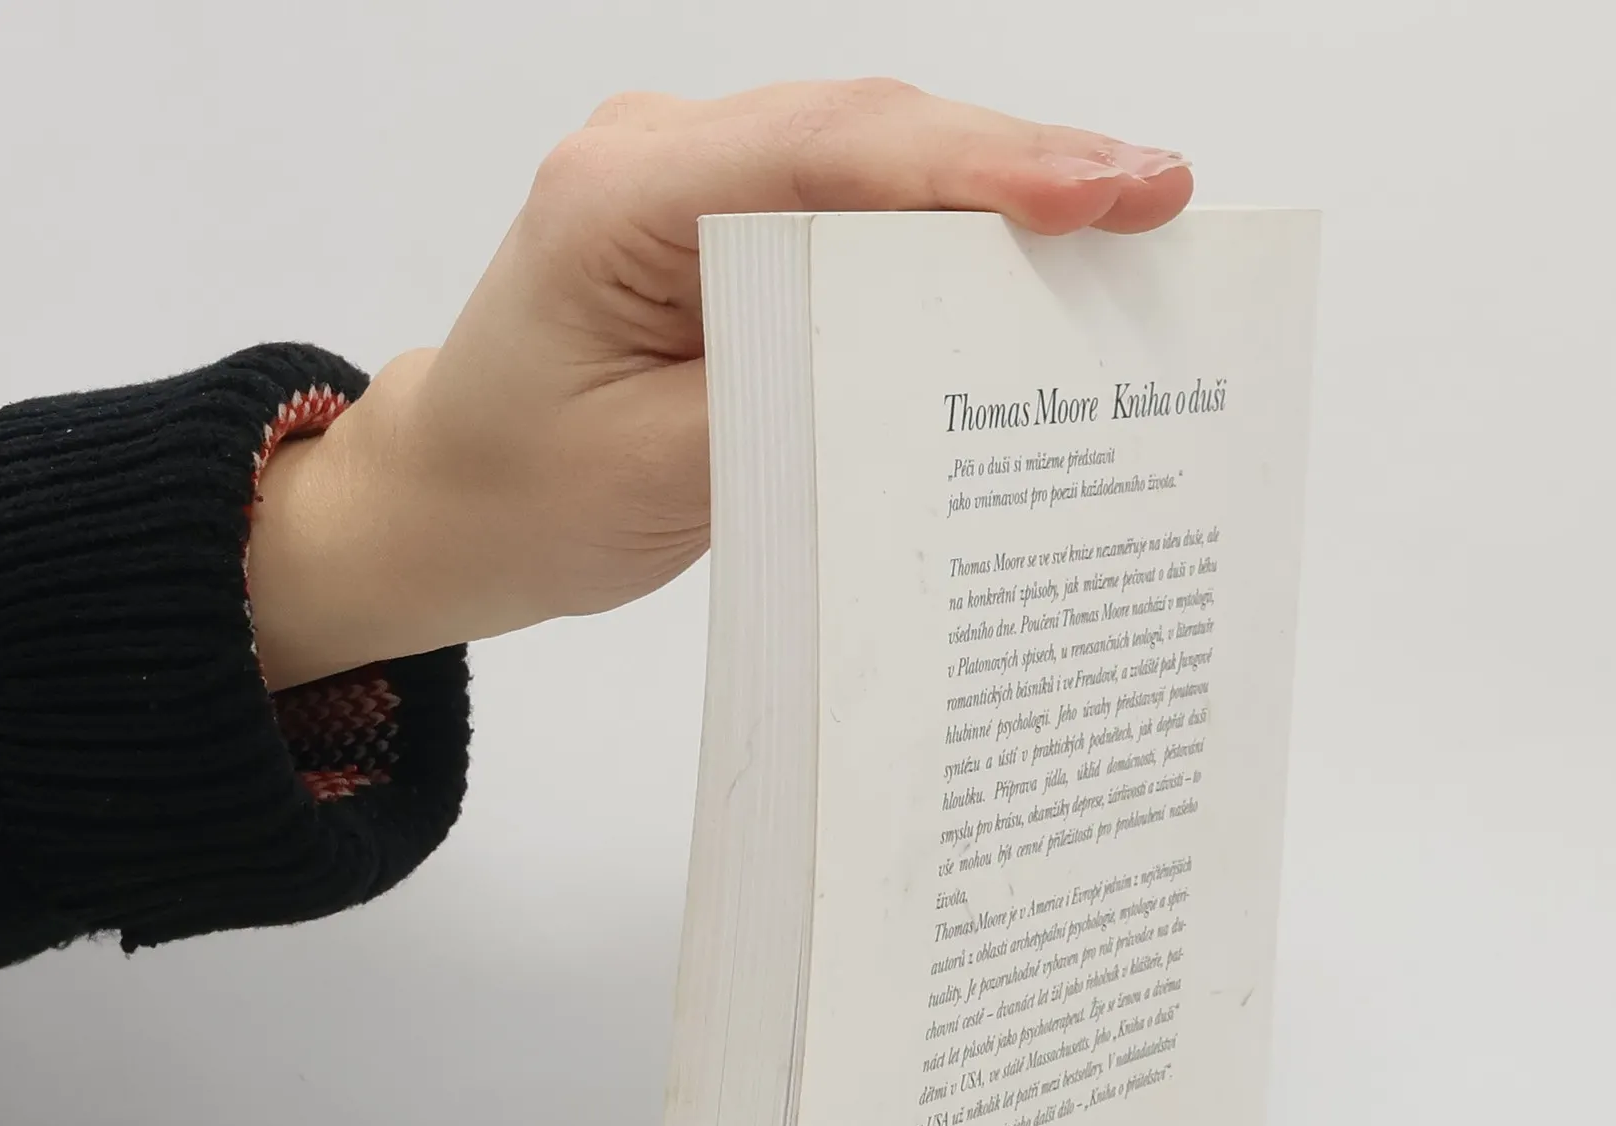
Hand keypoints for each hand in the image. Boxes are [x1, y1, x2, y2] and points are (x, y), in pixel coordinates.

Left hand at [246, 80, 1191, 688]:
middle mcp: (662, 159)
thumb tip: (933, 366)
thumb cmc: (527, 495)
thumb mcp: (656, 478)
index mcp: (618, 201)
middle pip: (869, 133)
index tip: (1101, 194)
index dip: (972, 167)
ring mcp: (699, 181)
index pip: (821, 153)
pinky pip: (857, 208)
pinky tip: (1037, 260)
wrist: (454, 502)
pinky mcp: (733, 226)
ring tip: (1132, 224)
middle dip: (1022, 165)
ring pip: (875, 159)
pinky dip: (949, 233)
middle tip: (1161, 200)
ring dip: (1000, 190)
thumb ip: (787, 406)